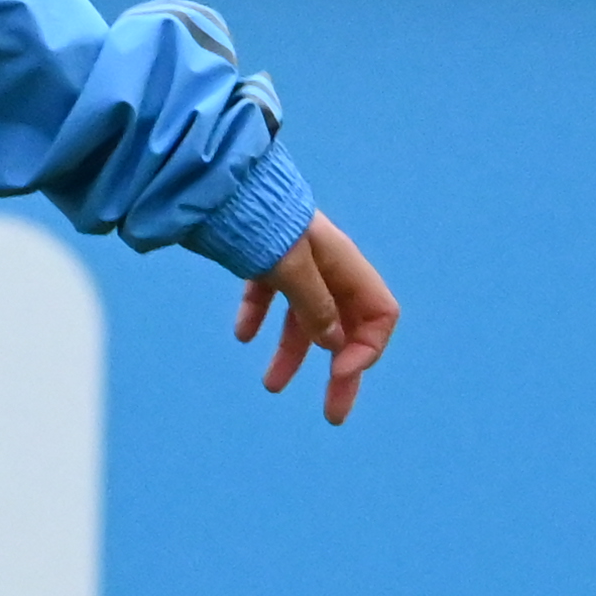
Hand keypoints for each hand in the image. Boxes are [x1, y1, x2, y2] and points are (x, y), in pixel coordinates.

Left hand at [235, 215, 397, 424]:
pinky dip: (259, 317)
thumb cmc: (258, 217)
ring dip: (292, 353)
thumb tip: (333, 344)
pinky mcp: (263, 259)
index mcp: (343, 265)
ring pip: (304, 318)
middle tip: (333, 415)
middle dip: (340, 371)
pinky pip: (270, 296)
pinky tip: (242, 335)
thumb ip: (314, 305)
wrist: (216, 180)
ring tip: (270, 386)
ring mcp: (294, 263)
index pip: (379, 315)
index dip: (366, 348)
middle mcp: (325, 266)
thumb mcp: (289, 266)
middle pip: (344, 326)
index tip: (336, 371)